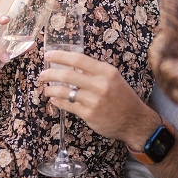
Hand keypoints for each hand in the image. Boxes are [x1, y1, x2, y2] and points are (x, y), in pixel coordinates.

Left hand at [40, 51, 160, 148]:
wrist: (135, 121)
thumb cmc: (123, 97)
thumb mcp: (112, 78)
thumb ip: (93, 72)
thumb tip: (71, 64)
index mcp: (106, 72)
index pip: (78, 59)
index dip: (60, 56)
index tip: (48, 55)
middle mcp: (100, 84)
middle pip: (67, 75)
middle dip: (50, 74)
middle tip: (42, 75)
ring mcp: (94, 101)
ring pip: (65, 91)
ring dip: (51, 89)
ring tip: (47, 89)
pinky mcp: (89, 115)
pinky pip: (68, 106)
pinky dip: (58, 102)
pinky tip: (54, 100)